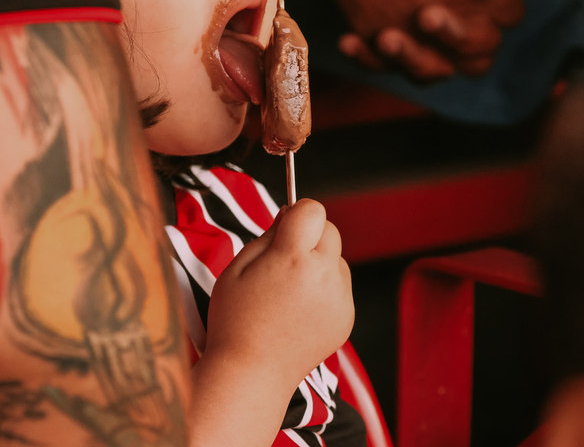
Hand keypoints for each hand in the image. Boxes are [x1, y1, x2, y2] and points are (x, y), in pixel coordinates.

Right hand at [202, 199, 353, 390]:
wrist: (251, 373)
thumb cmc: (235, 320)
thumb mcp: (236, 268)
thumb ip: (267, 235)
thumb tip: (291, 213)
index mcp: (293, 259)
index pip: (314, 210)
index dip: (298, 213)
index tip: (286, 227)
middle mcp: (324, 276)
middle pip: (331, 231)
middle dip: (311, 237)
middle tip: (285, 261)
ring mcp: (340, 298)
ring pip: (337, 260)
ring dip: (320, 265)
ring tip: (290, 293)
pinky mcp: (347, 317)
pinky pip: (341, 287)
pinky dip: (326, 291)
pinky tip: (300, 311)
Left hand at [317, 0, 544, 79]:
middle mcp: (475, 12)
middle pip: (484, 41)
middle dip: (457, 33)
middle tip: (426, 14)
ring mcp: (438, 34)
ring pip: (444, 66)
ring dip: (417, 58)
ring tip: (387, 37)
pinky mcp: (405, 45)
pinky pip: (396, 68)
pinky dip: (372, 58)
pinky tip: (349, 38)